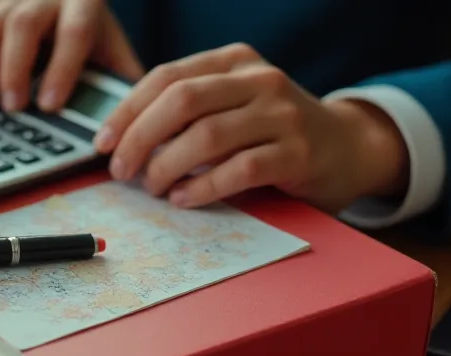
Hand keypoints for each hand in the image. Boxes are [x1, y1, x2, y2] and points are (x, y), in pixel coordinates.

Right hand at [0, 0, 143, 112]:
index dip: (61, 70)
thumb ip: (119, 75)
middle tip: (13, 108)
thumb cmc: (83, 29)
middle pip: (23, 24)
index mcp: (82, 1)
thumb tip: (135, 119)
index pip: (73, 32)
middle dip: (15, 69)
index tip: (50, 105)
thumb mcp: (106, 44)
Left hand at [93, 43, 408, 212]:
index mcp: (234, 60)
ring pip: (207, 135)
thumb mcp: (233, 105)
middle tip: (122, 170)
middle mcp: (259, 79)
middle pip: (181, 100)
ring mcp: (282, 114)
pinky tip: (185, 199)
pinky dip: (204, 187)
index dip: (128, 111)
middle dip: (140, 137)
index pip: (167, 77)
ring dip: (168, 166)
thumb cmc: (274, 131)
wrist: (348, 147)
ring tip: (153, 188)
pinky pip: (240, 169)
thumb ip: (189, 112)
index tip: (102, 143)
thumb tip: (122, 140)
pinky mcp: (298, 153)